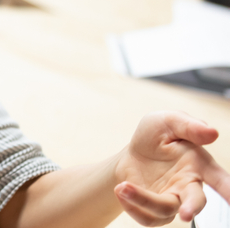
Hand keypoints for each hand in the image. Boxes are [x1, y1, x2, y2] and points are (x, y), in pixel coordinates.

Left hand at [113, 112, 229, 225]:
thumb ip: (188, 125)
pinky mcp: (155, 209)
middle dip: (192, 207)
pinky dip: (132, 206)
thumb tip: (211, 132)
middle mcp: (188, 185)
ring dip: (143, 199)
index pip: (218, 179)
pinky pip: (147, 217)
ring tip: (123, 187)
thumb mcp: (167, 121)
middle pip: (196, 201)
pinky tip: (120, 190)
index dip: (228, 190)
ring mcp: (172, 199)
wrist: (132, 153)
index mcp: (198, 164)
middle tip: (185, 214)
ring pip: (165, 209)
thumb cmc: (155, 136)